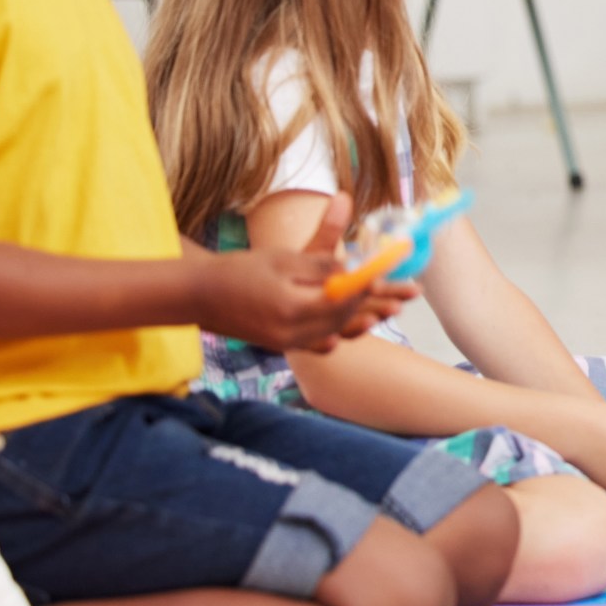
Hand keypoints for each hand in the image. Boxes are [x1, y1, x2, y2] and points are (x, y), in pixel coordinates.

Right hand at [197, 192, 416, 351]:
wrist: (198, 296)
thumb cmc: (240, 270)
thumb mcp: (283, 260)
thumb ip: (321, 265)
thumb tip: (356, 266)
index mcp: (295, 308)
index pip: (346, 299)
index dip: (372, 286)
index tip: (395, 274)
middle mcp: (293, 332)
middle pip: (346, 318)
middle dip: (378, 304)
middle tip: (407, 294)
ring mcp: (286, 343)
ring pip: (336, 332)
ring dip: (363, 319)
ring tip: (391, 310)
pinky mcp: (281, 345)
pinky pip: (317, 343)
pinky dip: (337, 332)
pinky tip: (352, 328)